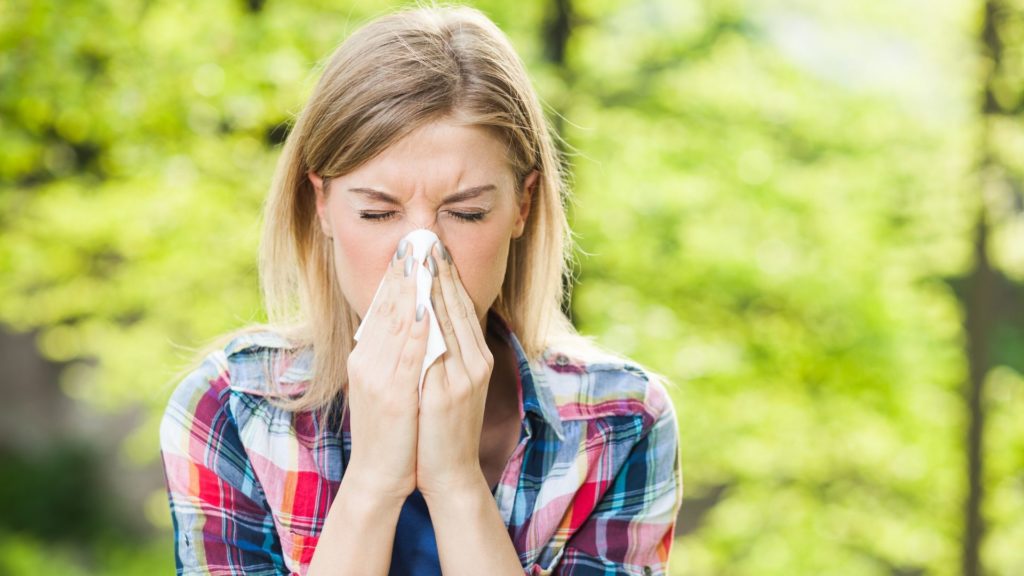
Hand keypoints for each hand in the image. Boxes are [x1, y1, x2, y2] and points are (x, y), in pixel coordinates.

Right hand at [343, 242, 428, 503]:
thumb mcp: (387, 385)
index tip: (409, 247)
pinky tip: (423, 305)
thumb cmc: (392, 432)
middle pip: (386, 307)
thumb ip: (392, 354)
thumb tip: (407, 323)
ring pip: (395, 322)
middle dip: (403, 271)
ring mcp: (378, 377)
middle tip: (415, 238)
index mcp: (366, 357)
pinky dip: (414, 326)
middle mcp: (367, 361)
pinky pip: (406, 354)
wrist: (380, 475)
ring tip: (420, 257)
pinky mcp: (393, 395)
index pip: (382, 308)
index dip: (396, 276)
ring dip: (409, 288)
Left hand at [415, 240, 494, 497]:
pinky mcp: (450, 392)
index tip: (430, 246)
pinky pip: (439, 348)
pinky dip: (428, 322)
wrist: (448, 471)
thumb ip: (443, 351)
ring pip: (449, 320)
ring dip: (433, 286)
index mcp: (476, 357)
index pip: (460, 306)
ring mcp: (465, 376)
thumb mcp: (448, 383)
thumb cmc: (441, 427)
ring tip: (418, 257)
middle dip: (439, 271)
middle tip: (425, 237)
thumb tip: (427, 316)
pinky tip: (417, 301)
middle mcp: (475, 361)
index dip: (446, 274)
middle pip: (457, 306)